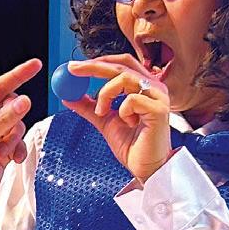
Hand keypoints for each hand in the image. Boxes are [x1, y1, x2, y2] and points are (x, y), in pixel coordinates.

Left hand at [0, 59, 43, 229]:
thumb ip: (4, 121)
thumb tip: (24, 102)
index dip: (17, 75)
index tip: (35, 65)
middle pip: (13, 107)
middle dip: (12, 123)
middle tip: (4, 139)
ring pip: (18, 125)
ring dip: (13, 140)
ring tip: (0, 155)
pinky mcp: (3, 149)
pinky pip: (20, 141)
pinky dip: (19, 150)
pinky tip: (12, 160)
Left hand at [60, 53, 173, 184]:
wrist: (146, 167)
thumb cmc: (133, 146)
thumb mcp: (104, 121)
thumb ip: (89, 107)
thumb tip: (70, 96)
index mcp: (143, 86)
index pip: (120, 64)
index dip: (97, 62)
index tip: (74, 67)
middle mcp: (153, 87)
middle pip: (121, 65)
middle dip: (94, 66)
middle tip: (74, 70)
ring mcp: (158, 96)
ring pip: (124, 78)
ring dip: (105, 94)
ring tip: (102, 112)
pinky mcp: (158, 109)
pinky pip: (131, 99)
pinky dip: (122, 111)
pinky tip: (128, 123)